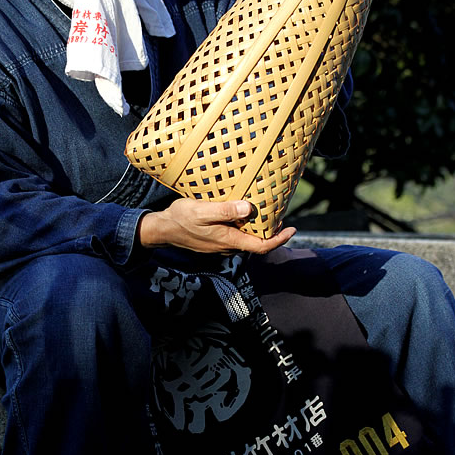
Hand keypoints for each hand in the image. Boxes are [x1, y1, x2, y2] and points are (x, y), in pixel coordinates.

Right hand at [137, 197, 295, 254]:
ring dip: (257, 228)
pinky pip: (235, 235)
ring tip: (265, 210)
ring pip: (245, 239)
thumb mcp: (202, 211)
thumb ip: (225, 210)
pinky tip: (242, 213)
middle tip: (280, 214)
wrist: (162, 229)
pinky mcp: (215, 240)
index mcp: (228, 240)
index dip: (279, 239)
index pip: (261, 246)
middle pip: (256, 243)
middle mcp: (227, 246)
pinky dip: (244, 226)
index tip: (292, 229)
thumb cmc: (180, 218)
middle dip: (270, 231)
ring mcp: (220, 244)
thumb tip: (249, 208)